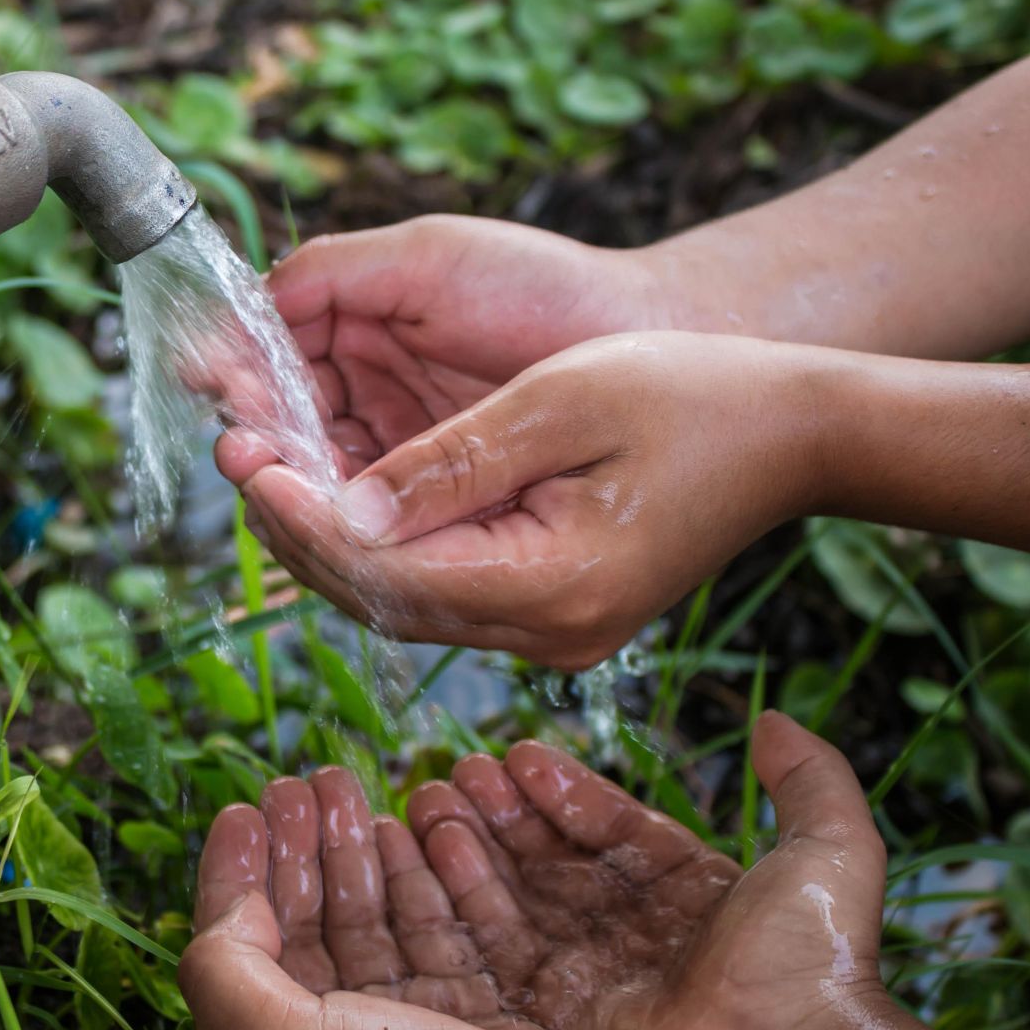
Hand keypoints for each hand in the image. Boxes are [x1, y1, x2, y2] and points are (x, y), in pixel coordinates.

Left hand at [179, 767, 631, 1029]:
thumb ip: (226, 973)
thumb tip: (229, 907)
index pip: (235, 953)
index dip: (233, 876)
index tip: (242, 811)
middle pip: (303, 924)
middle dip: (299, 847)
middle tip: (302, 783)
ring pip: (369, 918)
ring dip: (354, 848)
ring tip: (348, 786)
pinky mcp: (472, 1016)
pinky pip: (436, 927)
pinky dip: (420, 874)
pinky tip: (408, 827)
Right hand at [215, 216, 668, 483]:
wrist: (649, 341)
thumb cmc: (542, 284)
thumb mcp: (426, 257)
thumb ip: (331, 273)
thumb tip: (234, 314)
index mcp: (354, 327)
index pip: (268, 357)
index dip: (238, 372)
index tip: (215, 383)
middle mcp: (366, 392)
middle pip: (281, 425)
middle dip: (256, 437)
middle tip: (243, 450)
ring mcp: (400, 449)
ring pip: (319, 478)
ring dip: (291, 484)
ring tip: (272, 485)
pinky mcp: (436, 501)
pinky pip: (373, 519)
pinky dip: (344, 519)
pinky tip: (329, 518)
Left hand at [236, 330, 826, 667]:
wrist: (792, 434)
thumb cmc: (693, 396)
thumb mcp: (564, 402)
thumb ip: (454, 460)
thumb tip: (349, 505)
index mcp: (555, 584)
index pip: (388, 571)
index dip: (302, 519)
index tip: (245, 457)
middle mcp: (549, 631)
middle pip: (384, 600)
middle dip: (298, 531)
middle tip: (237, 456)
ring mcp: (554, 632)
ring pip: (404, 601)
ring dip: (330, 540)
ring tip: (267, 468)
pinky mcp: (554, 613)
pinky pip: (440, 589)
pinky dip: (380, 545)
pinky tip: (341, 493)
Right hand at [405, 715, 887, 1029]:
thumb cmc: (813, 962)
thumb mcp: (832, 845)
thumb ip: (808, 777)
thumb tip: (776, 722)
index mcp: (691, 892)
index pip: (612, 827)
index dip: (564, 791)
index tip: (518, 756)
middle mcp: (636, 931)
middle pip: (553, 860)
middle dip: (503, 814)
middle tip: (457, 772)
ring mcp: (596, 973)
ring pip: (516, 898)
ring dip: (472, 847)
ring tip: (431, 799)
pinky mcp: (560, 1014)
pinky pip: (498, 948)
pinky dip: (463, 900)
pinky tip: (434, 852)